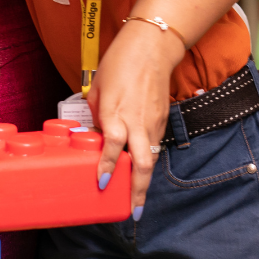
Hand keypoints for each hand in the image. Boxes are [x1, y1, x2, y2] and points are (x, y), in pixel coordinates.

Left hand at [86, 20, 184, 219]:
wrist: (152, 48)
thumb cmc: (120, 63)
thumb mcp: (98, 87)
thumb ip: (97, 114)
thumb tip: (96, 134)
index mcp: (116, 112)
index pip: (112, 145)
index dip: (106, 165)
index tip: (100, 181)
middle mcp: (137, 122)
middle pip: (141, 163)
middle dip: (137, 190)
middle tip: (133, 210)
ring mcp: (152, 123)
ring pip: (151, 158)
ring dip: (144, 181)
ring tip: (137, 200)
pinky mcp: (162, 120)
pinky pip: (155, 146)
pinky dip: (148, 160)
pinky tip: (141, 170)